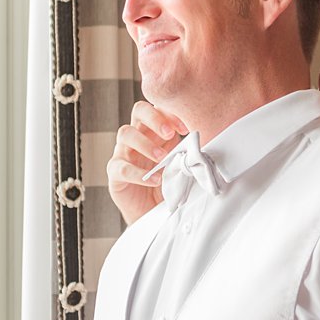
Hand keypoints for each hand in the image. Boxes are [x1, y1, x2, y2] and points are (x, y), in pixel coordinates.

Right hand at [107, 101, 187, 224]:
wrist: (154, 212)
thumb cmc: (169, 184)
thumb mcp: (181, 163)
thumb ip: (187, 150)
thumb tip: (204, 143)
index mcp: (155, 130)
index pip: (157, 107)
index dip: (170, 112)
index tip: (186, 127)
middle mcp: (137, 136)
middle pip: (139, 110)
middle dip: (155, 118)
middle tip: (169, 134)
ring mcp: (124, 153)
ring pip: (125, 133)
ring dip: (145, 143)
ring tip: (162, 158)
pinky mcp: (115, 173)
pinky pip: (121, 167)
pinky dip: (139, 173)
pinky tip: (155, 180)